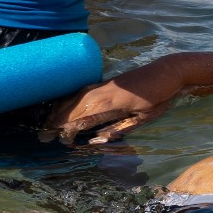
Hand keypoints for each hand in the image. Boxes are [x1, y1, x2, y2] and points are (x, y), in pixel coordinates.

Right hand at [44, 55, 187, 143]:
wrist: (168, 71)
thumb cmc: (159, 97)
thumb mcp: (143, 117)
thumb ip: (120, 128)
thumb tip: (97, 140)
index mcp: (110, 103)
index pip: (81, 118)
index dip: (68, 131)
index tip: (60, 141)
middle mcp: (101, 92)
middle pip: (72, 108)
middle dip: (57, 122)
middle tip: (43, 136)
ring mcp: (102, 84)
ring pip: (74, 98)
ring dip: (59, 111)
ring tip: (47, 124)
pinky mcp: (105, 81)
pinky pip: (81, 91)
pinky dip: (68, 100)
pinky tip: (63, 107)